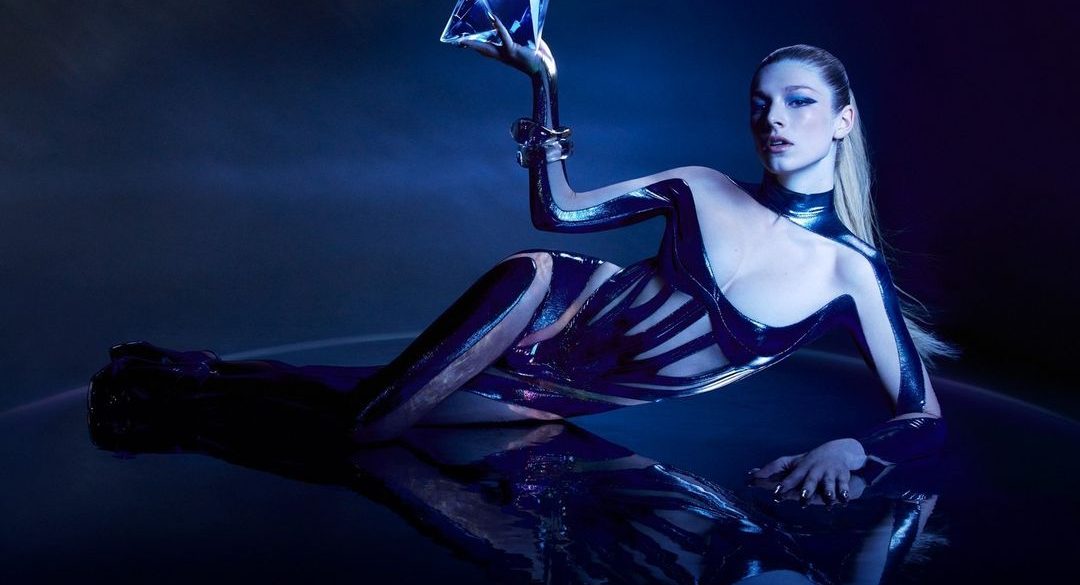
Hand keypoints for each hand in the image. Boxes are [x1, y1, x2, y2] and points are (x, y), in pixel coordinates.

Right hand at [457, 12, 552, 76]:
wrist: (546, 69)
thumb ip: (523, 36)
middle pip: (483, 51)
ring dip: (475, 44)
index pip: (489, 50)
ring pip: (487, 48)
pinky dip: (499, 27)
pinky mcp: (513, 50)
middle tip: (459, 42)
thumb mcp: (530, 45)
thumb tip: (522, 24)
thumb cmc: (541, 57)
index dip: (478, 46)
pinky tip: (493, 19)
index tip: (468, 42)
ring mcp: (507, 54)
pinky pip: (504, 37)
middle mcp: (504, 56)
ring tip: (464, 38)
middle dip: (471, 46)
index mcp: (506, 55)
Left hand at [748, 438, 867, 504]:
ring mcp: (829, 473)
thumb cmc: (810, 461)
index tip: (776, 494)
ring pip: (828, 484)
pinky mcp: (842, 476)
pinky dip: (844, 494)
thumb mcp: (794, 463)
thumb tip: (751, 475)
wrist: (838, 451)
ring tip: (827, 502)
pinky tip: (843, 502)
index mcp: (801, 468)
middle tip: (803, 499)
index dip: (784, 486)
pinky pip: (844, 486)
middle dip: (806, 490)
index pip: (791, 477)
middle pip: (809, 481)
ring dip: (827, 493)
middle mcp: (814, 470)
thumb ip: (774, 470)